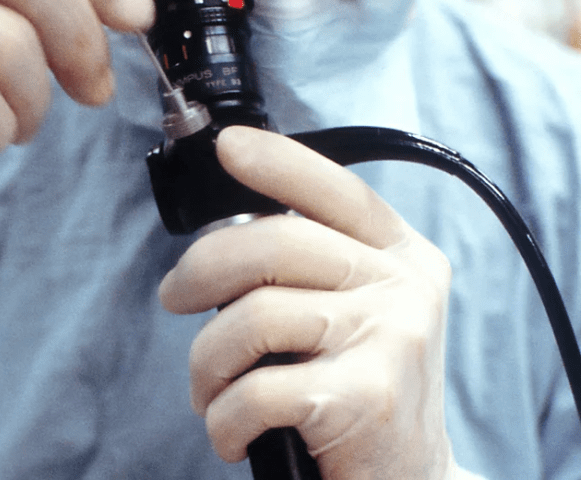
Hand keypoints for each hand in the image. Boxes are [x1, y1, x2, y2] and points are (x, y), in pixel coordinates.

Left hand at [159, 126, 465, 479]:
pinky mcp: (366, 397)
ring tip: (210, 390)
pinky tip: (232, 433)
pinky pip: (256, 389)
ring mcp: (391, 338)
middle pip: (277, 242)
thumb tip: (229, 235)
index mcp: (404, 255)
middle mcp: (405, 286)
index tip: (227, 148)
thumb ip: (320, 266)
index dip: (278, 162)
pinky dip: (223, 418)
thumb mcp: (365, 312)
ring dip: (207, 362)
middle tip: (174, 298)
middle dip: (202, 270)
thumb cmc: (365, 392)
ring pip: (254, 316)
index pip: (337, 190)